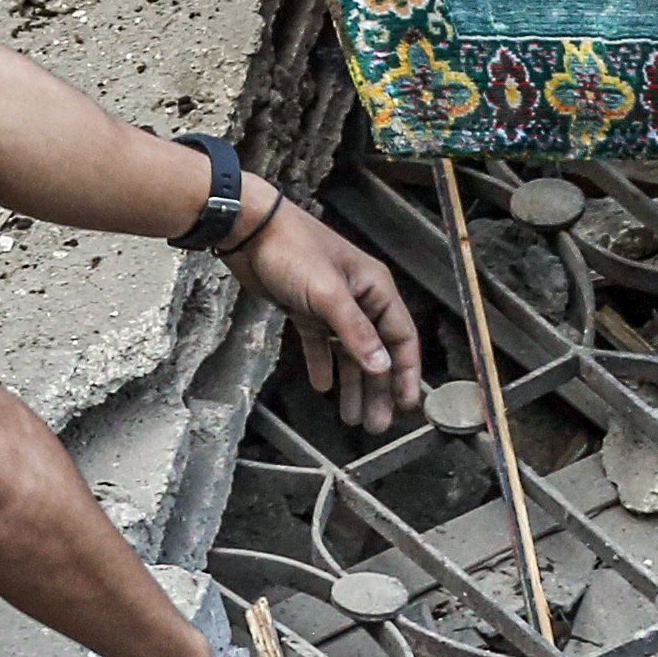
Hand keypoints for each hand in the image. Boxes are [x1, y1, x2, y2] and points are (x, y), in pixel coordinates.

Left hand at [237, 189, 424, 432]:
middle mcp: (358, 299)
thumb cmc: (294, 251)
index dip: (406, 372)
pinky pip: (320, 344)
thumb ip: (356, 332)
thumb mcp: (328, 294)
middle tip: (377, 425)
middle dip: (378, 389)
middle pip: (375, 351)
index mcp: (374, 289)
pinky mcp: (306, 310)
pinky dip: (323, 365)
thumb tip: (383, 367)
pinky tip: (323, 387)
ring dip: (352, 384)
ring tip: (354, 417)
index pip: (401, 337)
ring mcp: (331, 306)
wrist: (250, 232)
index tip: (407, 404)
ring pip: (348, 353)